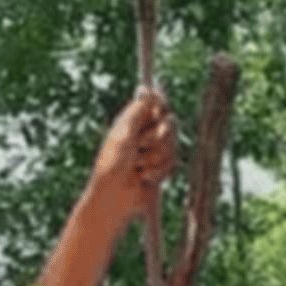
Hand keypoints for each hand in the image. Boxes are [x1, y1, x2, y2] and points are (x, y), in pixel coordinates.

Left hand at [91, 88, 176, 221]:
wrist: (115, 198)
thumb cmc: (112, 165)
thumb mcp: (123, 135)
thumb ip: (137, 112)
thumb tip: (146, 88)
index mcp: (133, 120)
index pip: (156, 103)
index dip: (160, 107)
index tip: (157, 113)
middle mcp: (145, 132)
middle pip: (170, 123)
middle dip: (156, 137)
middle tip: (139, 147)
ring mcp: (154, 150)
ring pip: (172, 145)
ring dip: (154, 158)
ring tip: (138, 167)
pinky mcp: (161, 167)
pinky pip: (172, 162)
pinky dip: (158, 171)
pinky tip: (144, 178)